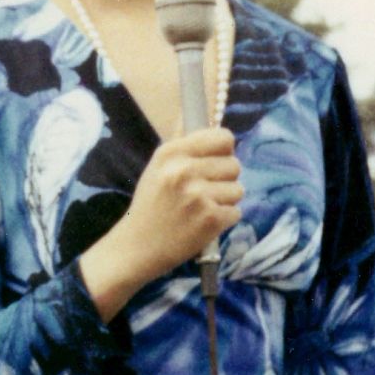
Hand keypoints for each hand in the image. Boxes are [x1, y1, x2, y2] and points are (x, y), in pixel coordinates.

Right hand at [80, 128, 240, 319]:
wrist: (137, 247)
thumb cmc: (150, 206)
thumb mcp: (157, 169)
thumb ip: (185, 148)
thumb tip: (212, 128)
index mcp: (170, 153)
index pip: (222, 138)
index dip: (223, 151)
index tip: (215, 162)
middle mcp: (184, 170)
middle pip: (234, 164)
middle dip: (224, 179)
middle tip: (204, 192)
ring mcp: (198, 195)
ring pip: (238, 189)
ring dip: (225, 201)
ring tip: (201, 209)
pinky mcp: (211, 219)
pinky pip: (236, 212)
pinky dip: (224, 219)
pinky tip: (203, 223)